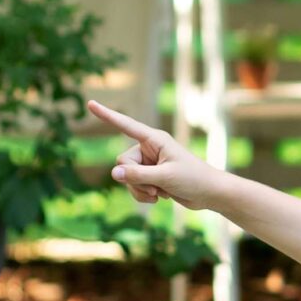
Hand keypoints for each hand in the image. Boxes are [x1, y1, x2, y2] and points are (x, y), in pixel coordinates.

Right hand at [86, 98, 219, 207]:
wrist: (210, 194)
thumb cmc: (193, 179)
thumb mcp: (165, 178)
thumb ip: (138, 176)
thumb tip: (114, 173)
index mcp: (154, 139)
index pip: (126, 125)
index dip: (107, 115)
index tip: (90, 103)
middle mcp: (149, 148)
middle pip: (123, 161)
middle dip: (134, 179)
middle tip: (156, 188)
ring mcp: (149, 163)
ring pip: (126, 177)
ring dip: (140, 190)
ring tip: (160, 194)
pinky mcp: (151, 176)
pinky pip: (133, 186)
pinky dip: (143, 195)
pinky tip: (161, 198)